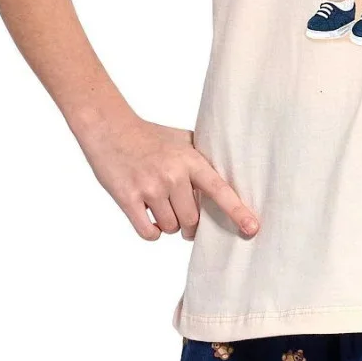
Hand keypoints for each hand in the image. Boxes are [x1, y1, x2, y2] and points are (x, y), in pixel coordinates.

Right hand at [73, 107, 258, 240]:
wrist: (109, 127)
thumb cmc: (149, 136)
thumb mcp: (182, 140)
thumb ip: (203, 159)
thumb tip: (229, 177)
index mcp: (190, 161)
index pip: (220, 190)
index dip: (237, 211)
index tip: (252, 229)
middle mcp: (172, 175)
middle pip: (192, 220)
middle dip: (189, 225)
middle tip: (181, 214)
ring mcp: (149, 187)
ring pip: (171, 227)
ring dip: (168, 225)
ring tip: (159, 207)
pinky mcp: (127, 198)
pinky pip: (149, 232)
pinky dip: (152, 232)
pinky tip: (149, 219)